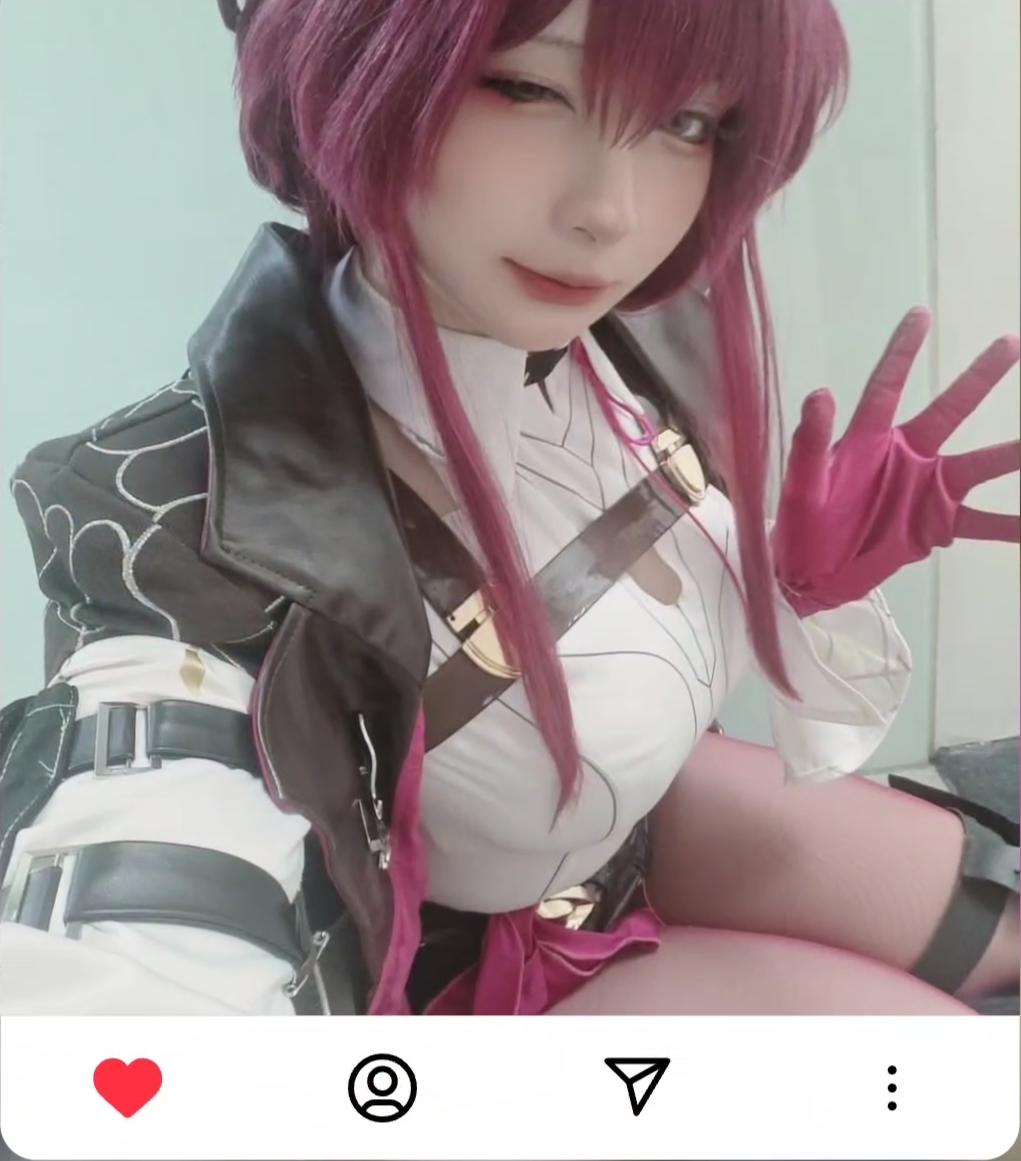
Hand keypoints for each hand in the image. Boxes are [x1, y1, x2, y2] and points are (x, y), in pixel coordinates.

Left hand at [772, 307, 1019, 616]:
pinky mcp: (936, 525)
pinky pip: (984, 523)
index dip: (902, 350)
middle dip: (980, 377)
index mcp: (867, 441)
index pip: (887, 386)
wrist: (809, 575)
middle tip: (1011, 342)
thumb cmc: (799, 526)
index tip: (920, 314)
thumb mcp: (802, 487)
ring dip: (1014, 452)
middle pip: (949, 410)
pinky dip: (1013, 526)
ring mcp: (926, 489)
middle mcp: (905, 456)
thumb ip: (810, 445)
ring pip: (980, 463)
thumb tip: (819, 394)